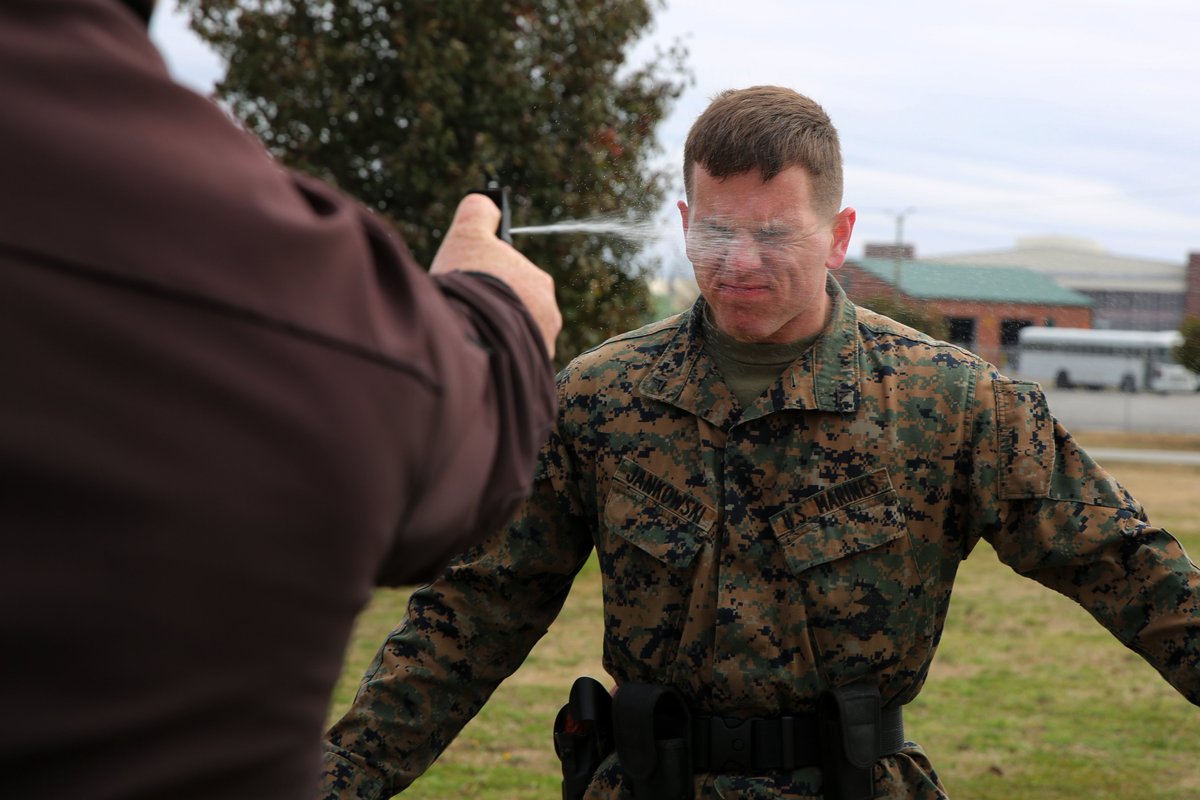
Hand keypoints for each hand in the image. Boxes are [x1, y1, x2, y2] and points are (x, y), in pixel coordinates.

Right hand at [431, 194, 561, 358]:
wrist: (468, 336)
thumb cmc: (469, 283)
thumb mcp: (467, 236)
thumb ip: (477, 213)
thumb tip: (486, 203)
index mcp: (540, 282)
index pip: (514, 279)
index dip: (489, 281)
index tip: (470, 287)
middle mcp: (550, 316)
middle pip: (517, 310)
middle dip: (494, 310)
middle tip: (466, 313)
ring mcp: (541, 348)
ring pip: (515, 339)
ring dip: (495, 337)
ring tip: (469, 338)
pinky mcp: (531, 374)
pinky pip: (512, 364)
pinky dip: (496, 360)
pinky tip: (477, 358)